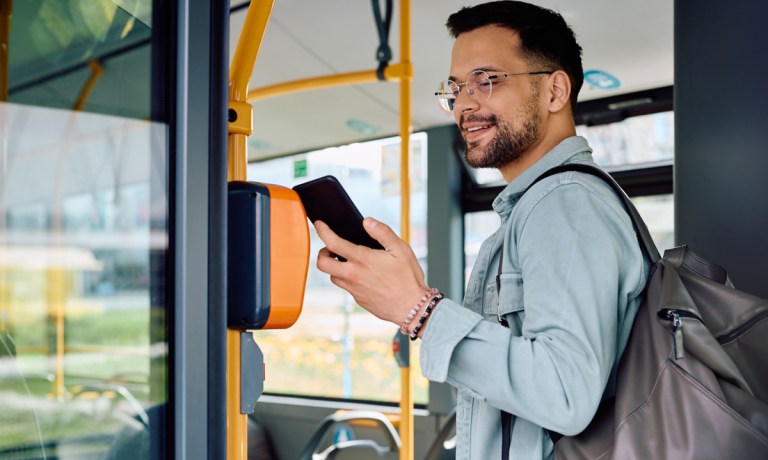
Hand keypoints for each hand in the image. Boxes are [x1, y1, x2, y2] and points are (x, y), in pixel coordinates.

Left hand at [314, 217, 429, 324]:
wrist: (412, 308)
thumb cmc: (408, 278)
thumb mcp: (400, 249)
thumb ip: (382, 232)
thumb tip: (367, 222)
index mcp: (362, 260)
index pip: (332, 242)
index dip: (322, 231)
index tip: (319, 224)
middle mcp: (353, 275)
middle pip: (322, 263)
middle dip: (322, 252)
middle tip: (332, 248)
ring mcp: (354, 289)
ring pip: (333, 276)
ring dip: (335, 267)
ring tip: (349, 261)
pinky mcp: (358, 299)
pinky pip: (346, 287)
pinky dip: (348, 279)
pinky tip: (363, 276)